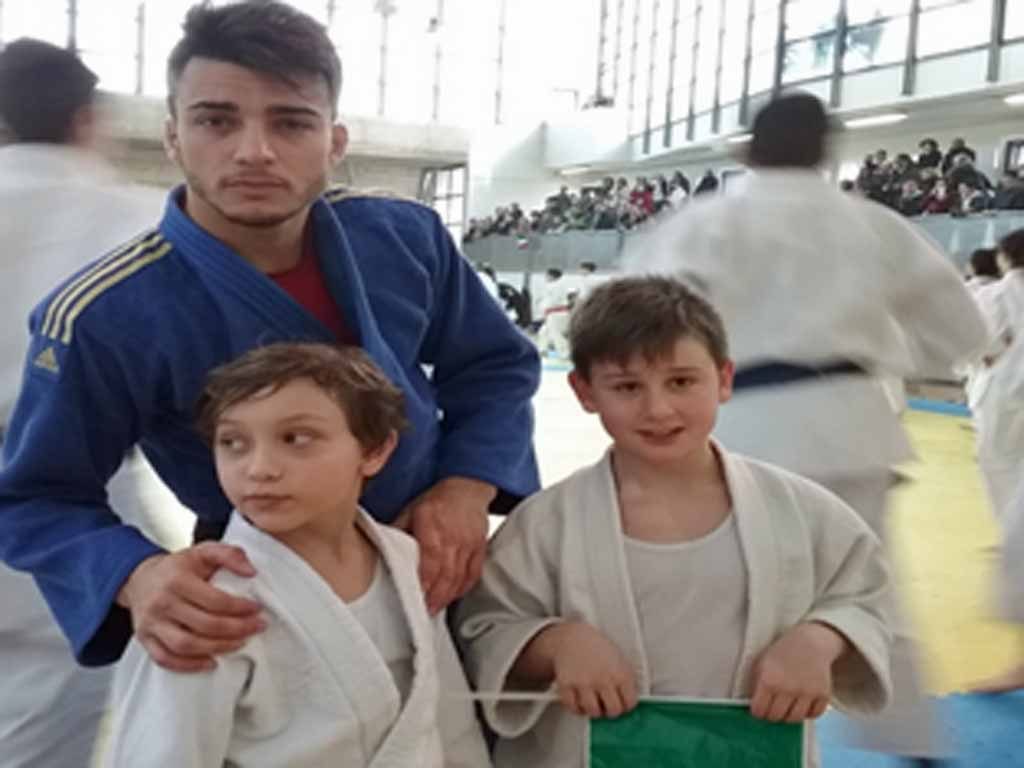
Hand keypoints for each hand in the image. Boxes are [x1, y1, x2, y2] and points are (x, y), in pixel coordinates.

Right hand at [116, 542, 264, 671]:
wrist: (140, 578)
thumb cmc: (177, 567)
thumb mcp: (204, 551)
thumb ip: (230, 554)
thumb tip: (251, 571)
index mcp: (177, 580)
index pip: (215, 600)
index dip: (240, 608)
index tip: (257, 609)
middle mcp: (162, 603)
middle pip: (204, 625)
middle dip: (236, 630)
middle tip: (256, 627)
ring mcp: (151, 624)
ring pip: (186, 646)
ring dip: (218, 648)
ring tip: (239, 643)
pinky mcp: (145, 639)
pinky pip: (166, 659)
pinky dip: (189, 666)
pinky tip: (211, 662)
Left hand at [401, 476, 493, 613]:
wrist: (468, 487)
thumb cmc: (438, 500)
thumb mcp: (411, 510)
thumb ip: (398, 531)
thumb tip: (381, 550)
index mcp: (432, 527)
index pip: (430, 560)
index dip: (425, 582)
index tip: (417, 597)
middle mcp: (452, 537)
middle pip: (445, 574)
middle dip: (434, 596)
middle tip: (424, 611)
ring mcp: (468, 544)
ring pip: (459, 577)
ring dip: (446, 596)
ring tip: (435, 608)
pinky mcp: (479, 548)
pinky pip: (473, 573)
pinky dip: (463, 588)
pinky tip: (453, 595)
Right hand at [521, 622, 637, 718]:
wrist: (572, 637)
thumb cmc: (597, 648)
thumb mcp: (619, 660)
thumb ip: (625, 681)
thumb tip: (628, 703)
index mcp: (620, 673)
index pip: (630, 703)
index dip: (627, 705)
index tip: (623, 703)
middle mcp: (603, 679)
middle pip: (613, 711)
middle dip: (611, 710)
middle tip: (608, 705)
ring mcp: (584, 683)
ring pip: (594, 712)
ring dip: (595, 710)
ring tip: (594, 702)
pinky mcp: (567, 685)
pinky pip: (574, 708)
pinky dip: (578, 708)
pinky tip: (581, 701)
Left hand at [749, 622, 848, 722]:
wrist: (810, 642)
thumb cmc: (782, 653)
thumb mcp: (761, 664)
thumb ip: (756, 686)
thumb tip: (755, 709)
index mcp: (769, 680)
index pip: (759, 711)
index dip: (757, 712)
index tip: (759, 708)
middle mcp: (788, 688)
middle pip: (776, 717)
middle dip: (772, 714)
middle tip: (772, 707)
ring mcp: (807, 693)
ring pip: (794, 719)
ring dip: (789, 715)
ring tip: (786, 705)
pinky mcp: (823, 695)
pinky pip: (813, 715)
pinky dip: (807, 712)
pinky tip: (802, 703)